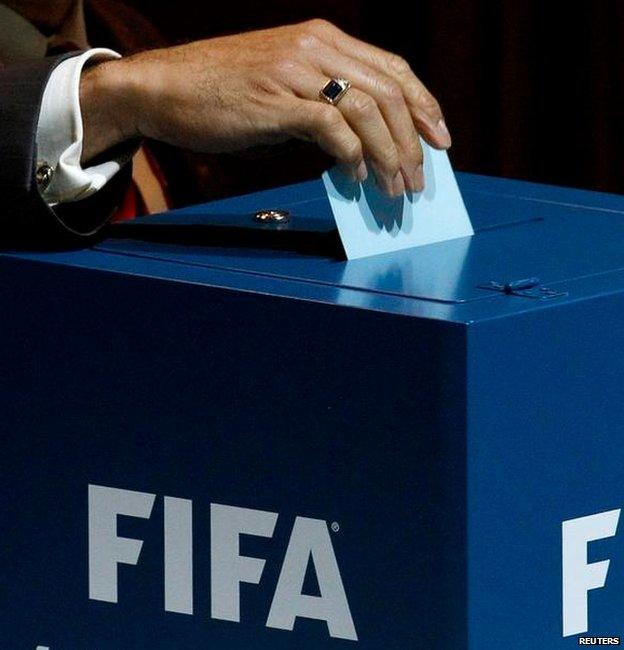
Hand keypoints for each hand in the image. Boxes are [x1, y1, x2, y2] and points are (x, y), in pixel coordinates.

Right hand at [80, 20, 451, 195]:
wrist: (164, 87)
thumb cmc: (222, 92)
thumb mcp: (283, 87)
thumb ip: (322, 106)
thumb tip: (357, 149)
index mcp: (323, 39)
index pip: (392, 68)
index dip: (424, 104)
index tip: (440, 139)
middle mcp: (316, 47)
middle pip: (389, 91)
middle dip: (413, 141)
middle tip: (419, 179)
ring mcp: (296, 72)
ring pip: (368, 110)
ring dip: (389, 155)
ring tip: (395, 187)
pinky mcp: (276, 101)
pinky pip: (331, 127)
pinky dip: (351, 154)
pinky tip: (357, 176)